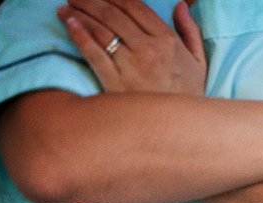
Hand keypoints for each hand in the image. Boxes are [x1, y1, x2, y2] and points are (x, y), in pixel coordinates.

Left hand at [60, 0, 204, 95]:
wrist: (180, 130)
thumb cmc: (188, 95)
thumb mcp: (199, 63)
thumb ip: (190, 31)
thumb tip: (180, 5)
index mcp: (167, 41)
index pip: (135, 7)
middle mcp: (148, 49)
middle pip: (113, 14)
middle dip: (90, 1)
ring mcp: (130, 66)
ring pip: (100, 30)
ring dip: (79, 14)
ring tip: (64, 9)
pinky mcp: (115, 83)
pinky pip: (94, 54)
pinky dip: (79, 36)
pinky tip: (69, 24)